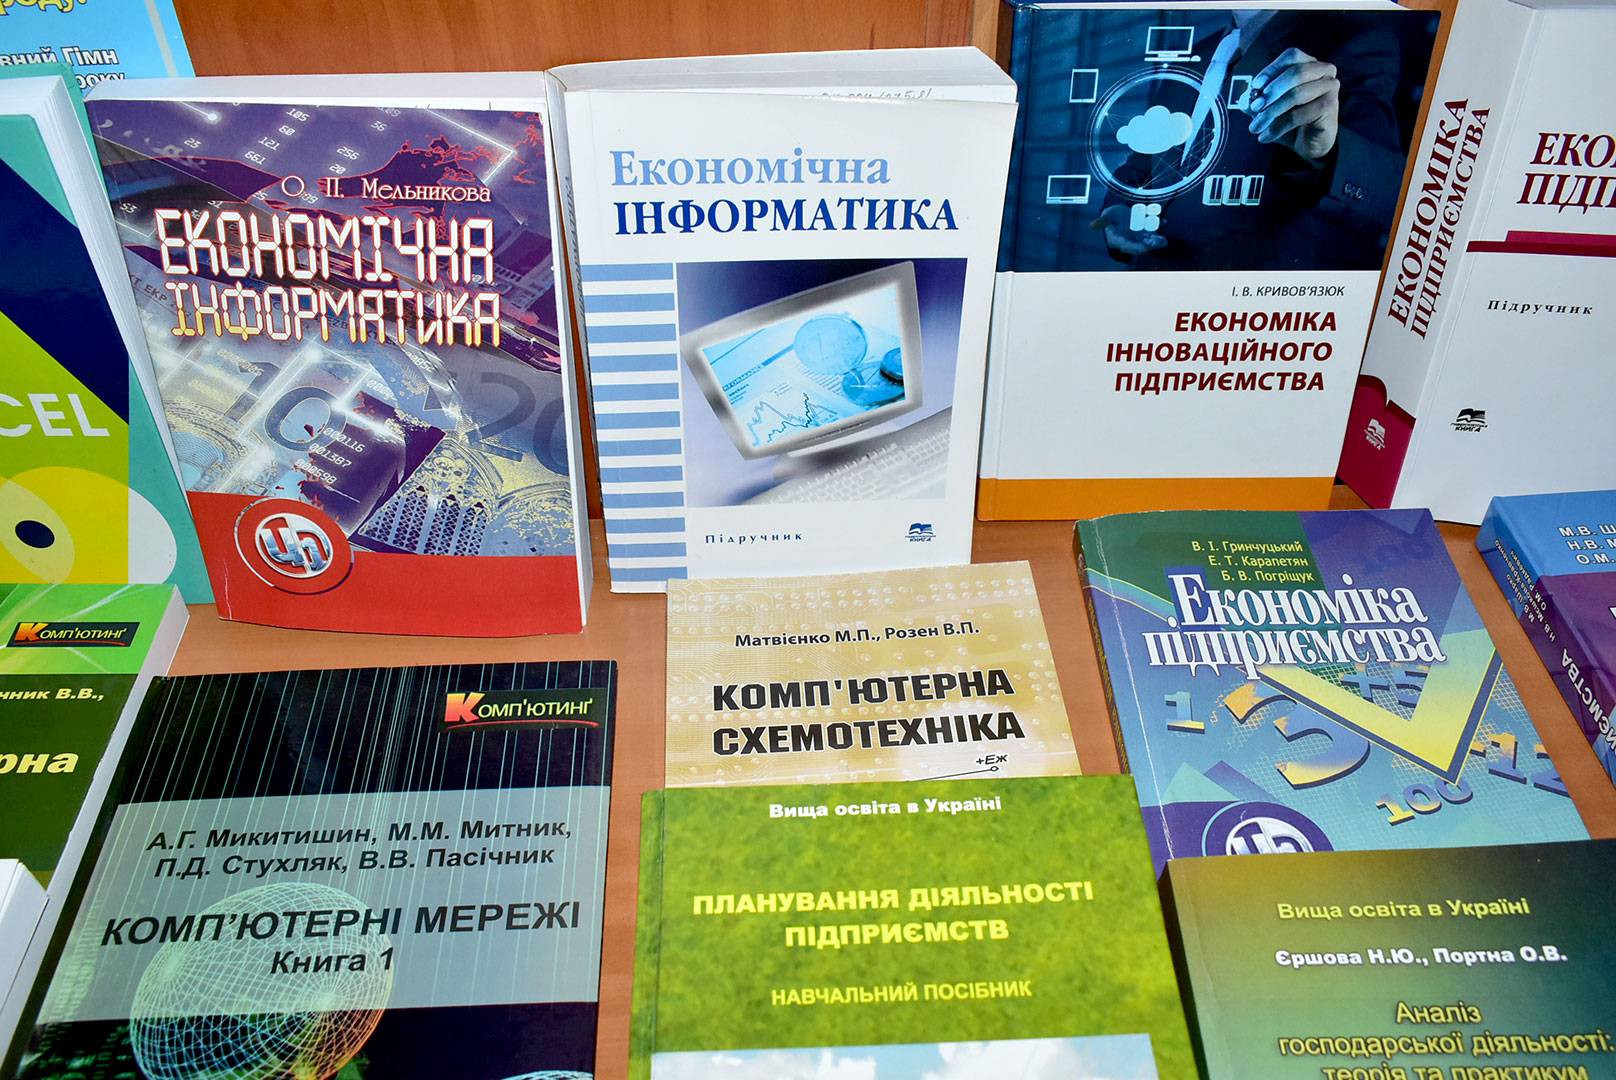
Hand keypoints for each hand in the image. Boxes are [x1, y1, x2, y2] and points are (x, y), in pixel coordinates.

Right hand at [1090, 203, 1167, 256]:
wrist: (1116, 216)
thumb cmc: (1110, 218)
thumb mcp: (1106, 217)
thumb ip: (1102, 221)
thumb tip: (1093, 224)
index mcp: (1119, 240)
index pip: (1129, 246)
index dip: (1138, 247)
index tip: (1146, 245)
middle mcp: (1131, 241)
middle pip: (1142, 246)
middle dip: (1151, 245)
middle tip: (1160, 242)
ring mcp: (1139, 236)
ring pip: (1149, 240)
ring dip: (1157, 240)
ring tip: (1163, 239)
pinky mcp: (1145, 230)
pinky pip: (1153, 230)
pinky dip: (1159, 226)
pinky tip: (1164, 222)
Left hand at [1247, 47, 1339, 163]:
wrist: (1309, 144)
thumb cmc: (1291, 120)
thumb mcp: (1270, 107)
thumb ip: (1258, 99)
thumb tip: (1243, 98)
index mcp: (1309, 64)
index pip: (1291, 56)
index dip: (1272, 70)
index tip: (1255, 86)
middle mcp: (1324, 71)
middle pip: (1295, 73)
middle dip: (1270, 92)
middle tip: (1254, 108)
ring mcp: (1330, 87)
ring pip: (1296, 94)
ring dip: (1271, 112)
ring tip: (1256, 127)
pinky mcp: (1330, 106)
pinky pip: (1299, 114)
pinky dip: (1278, 126)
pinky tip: (1267, 136)